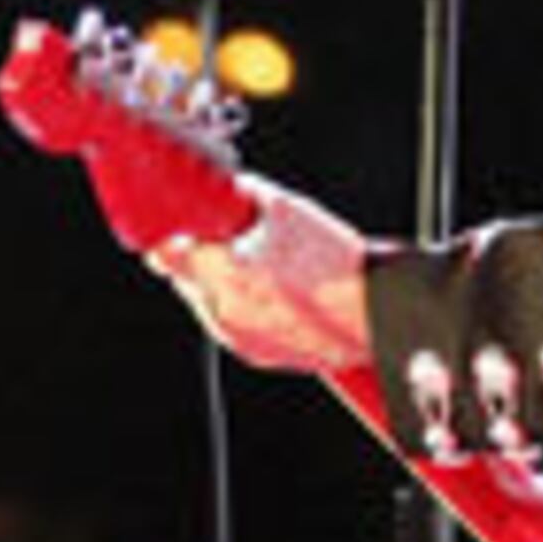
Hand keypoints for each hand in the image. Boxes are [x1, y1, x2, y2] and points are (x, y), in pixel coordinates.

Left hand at [149, 174, 368, 373]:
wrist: (375, 312)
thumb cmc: (335, 261)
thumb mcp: (286, 208)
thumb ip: (244, 195)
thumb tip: (223, 187)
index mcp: (227, 270)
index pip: (168, 255)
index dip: (167, 241)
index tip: (171, 232)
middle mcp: (225, 308)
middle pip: (183, 281)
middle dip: (191, 262)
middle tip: (213, 244)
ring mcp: (239, 335)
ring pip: (204, 305)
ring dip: (213, 286)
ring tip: (248, 268)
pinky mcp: (255, 353)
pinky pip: (228, 326)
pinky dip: (235, 310)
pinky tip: (262, 293)